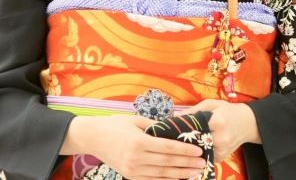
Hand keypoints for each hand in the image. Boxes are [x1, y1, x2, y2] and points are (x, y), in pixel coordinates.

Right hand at [83, 115, 207, 178]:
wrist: (92, 137)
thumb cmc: (114, 125)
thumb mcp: (134, 120)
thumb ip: (154, 125)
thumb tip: (173, 128)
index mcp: (139, 141)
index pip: (168, 148)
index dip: (185, 150)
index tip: (198, 151)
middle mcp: (137, 158)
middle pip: (168, 162)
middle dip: (187, 163)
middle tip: (202, 163)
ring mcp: (133, 169)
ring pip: (162, 174)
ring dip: (180, 174)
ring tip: (195, 172)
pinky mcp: (130, 176)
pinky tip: (178, 178)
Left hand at [182, 100, 260, 162]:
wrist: (248, 123)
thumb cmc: (228, 111)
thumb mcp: (211, 104)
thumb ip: (194, 110)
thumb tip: (177, 116)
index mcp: (217, 122)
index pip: (194, 128)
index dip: (183, 128)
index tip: (175, 127)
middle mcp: (220, 139)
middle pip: (195, 141)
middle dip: (186, 138)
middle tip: (178, 134)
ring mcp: (222, 150)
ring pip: (199, 151)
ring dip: (192, 146)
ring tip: (187, 139)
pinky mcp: (221, 158)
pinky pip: (205, 156)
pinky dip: (200, 151)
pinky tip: (197, 144)